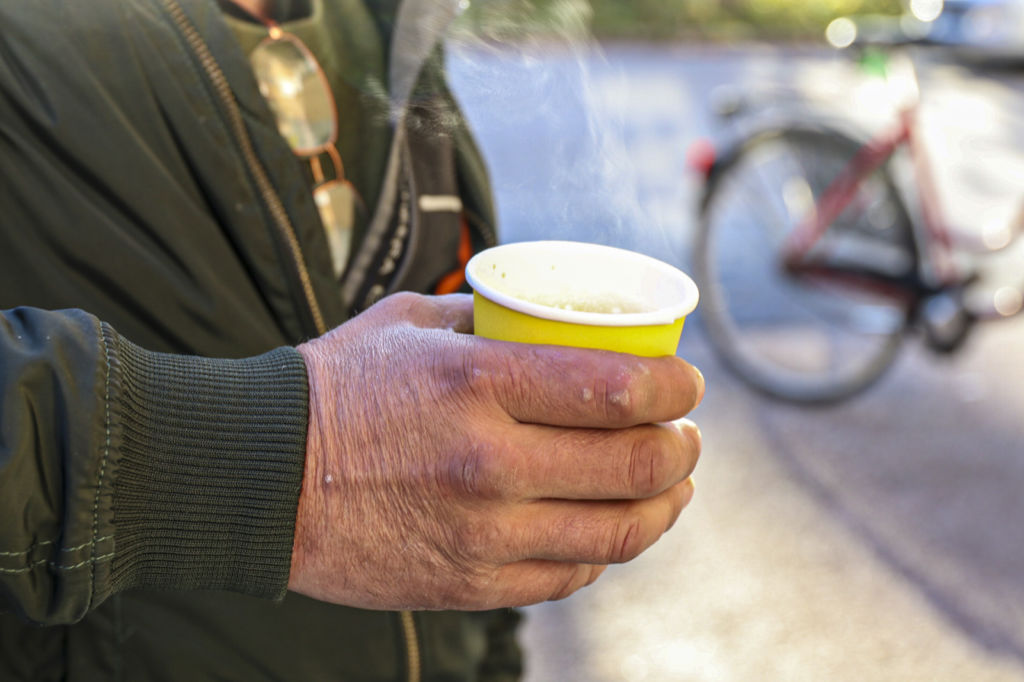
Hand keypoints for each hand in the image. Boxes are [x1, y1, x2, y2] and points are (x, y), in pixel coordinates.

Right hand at [290, 292, 703, 610]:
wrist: (257, 477)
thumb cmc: (334, 387)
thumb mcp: (408, 321)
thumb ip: (486, 316)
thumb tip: (547, 314)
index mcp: (476, 383)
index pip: (617, 388)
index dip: (675, 387)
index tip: (687, 383)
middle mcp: (488, 462)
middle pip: (635, 466)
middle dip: (683, 448)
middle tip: (687, 434)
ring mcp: (480, 534)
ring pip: (616, 532)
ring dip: (665, 507)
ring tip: (674, 486)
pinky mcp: (468, 584)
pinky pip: (568, 576)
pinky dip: (605, 550)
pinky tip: (611, 526)